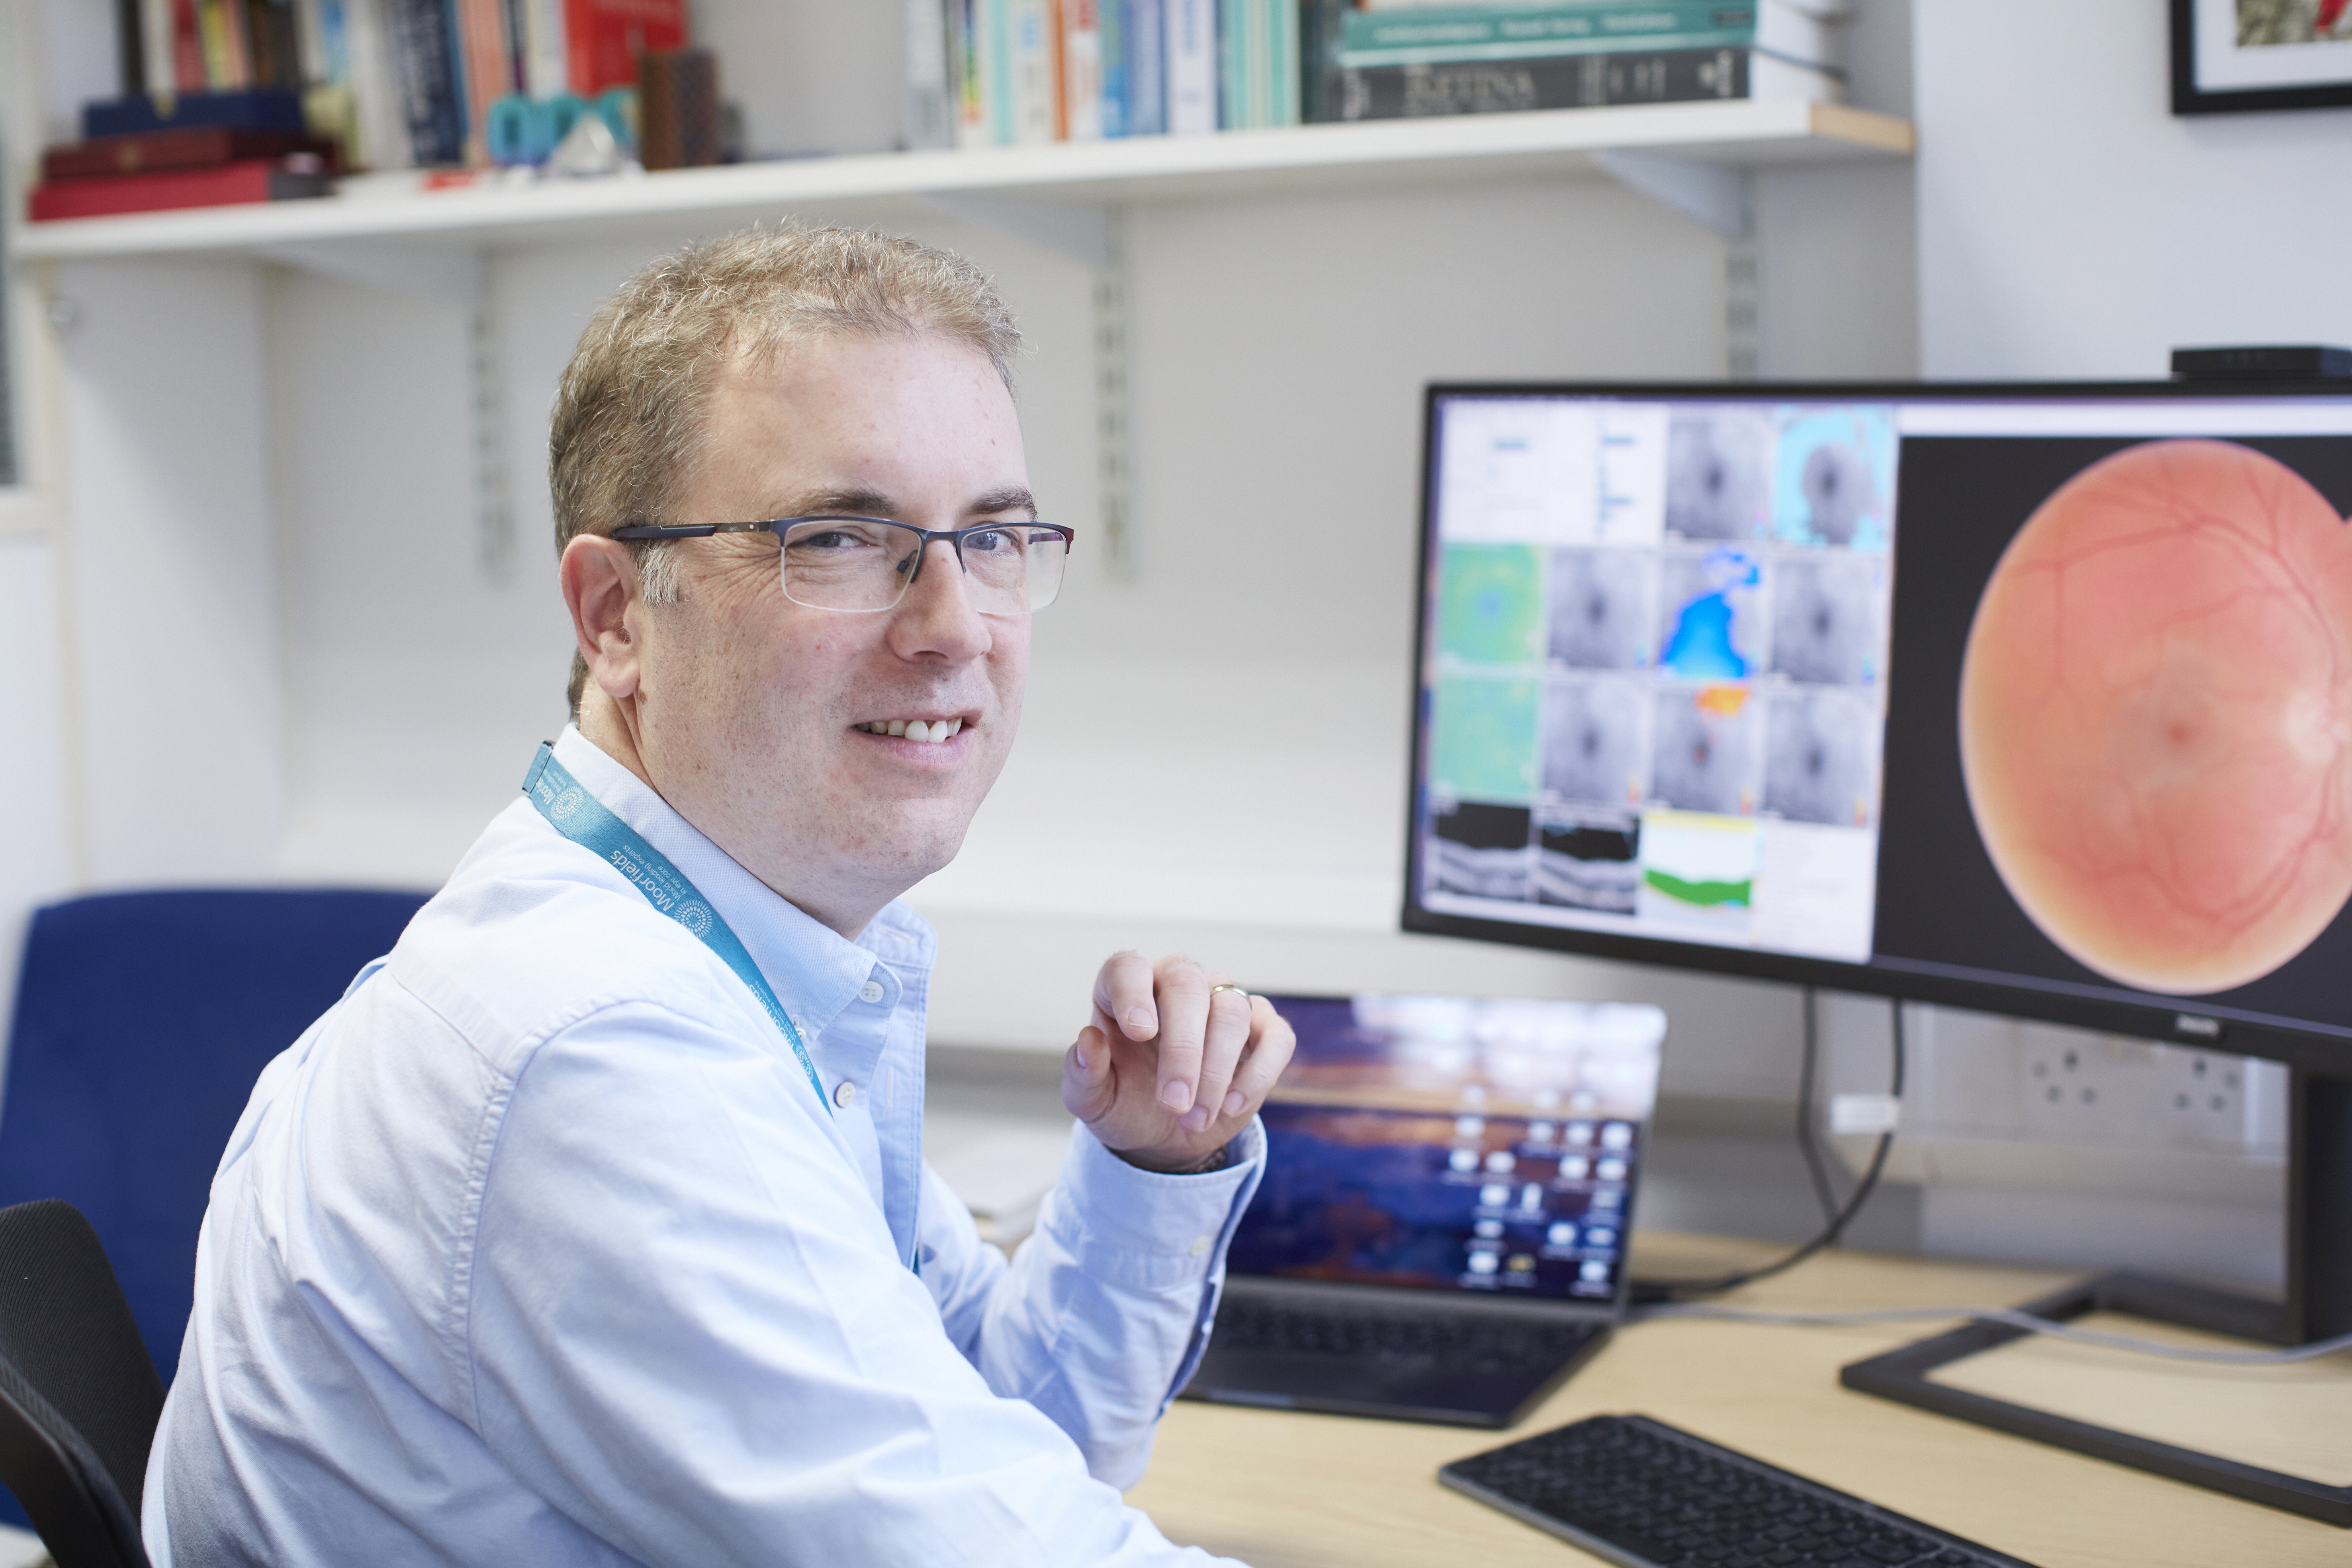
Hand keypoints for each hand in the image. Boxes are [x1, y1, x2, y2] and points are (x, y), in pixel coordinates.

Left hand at [1061, 952, 1294, 1173]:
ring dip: (1216, 1071)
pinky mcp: (1263, 1031)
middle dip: (1183, 1049)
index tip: (1138, 1032)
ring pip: (1232, 1011)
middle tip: (1174, 1103)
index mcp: (1128, 990)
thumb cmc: (1125, 1103)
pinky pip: (1275, 1037)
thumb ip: (1083, 1075)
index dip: (1132, 992)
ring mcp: (1223, 1002)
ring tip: (1195, 1119)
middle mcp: (1177, 984)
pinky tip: (1232, 1107)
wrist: (1164, 1134)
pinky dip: (1258, 1074)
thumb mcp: (1093, 1102)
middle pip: (1187, 986)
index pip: (1128, 967)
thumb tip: (1089, 1042)